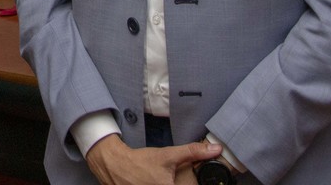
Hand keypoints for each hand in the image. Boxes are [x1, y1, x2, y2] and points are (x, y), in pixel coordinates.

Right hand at [85, 136, 221, 184]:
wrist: (115, 164)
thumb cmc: (141, 161)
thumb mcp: (168, 155)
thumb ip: (193, 153)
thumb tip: (216, 149)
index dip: (191, 184)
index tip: (184, 179)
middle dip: (178, 182)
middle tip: (170, 176)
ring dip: (172, 183)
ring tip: (160, 177)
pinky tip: (152, 181)